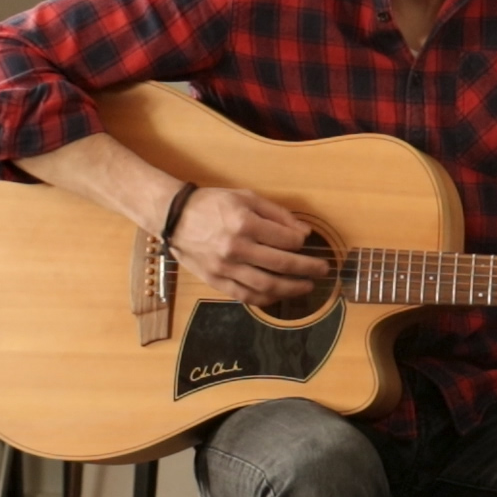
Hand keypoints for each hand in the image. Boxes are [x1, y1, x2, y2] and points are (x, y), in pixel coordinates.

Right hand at [168, 187, 327, 305]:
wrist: (173, 217)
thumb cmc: (212, 204)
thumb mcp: (246, 198)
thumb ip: (277, 214)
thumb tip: (303, 233)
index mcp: (245, 223)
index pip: (286, 240)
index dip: (302, 243)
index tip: (307, 243)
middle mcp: (236, 248)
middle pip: (282, 264)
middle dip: (308, 269)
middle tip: (323, 270)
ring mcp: (225, 267)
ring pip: (266, 286)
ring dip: (292, 289)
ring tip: (307, 286)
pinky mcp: (215, 280)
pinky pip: (245, 296)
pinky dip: (266, 299)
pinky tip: (279, 295)